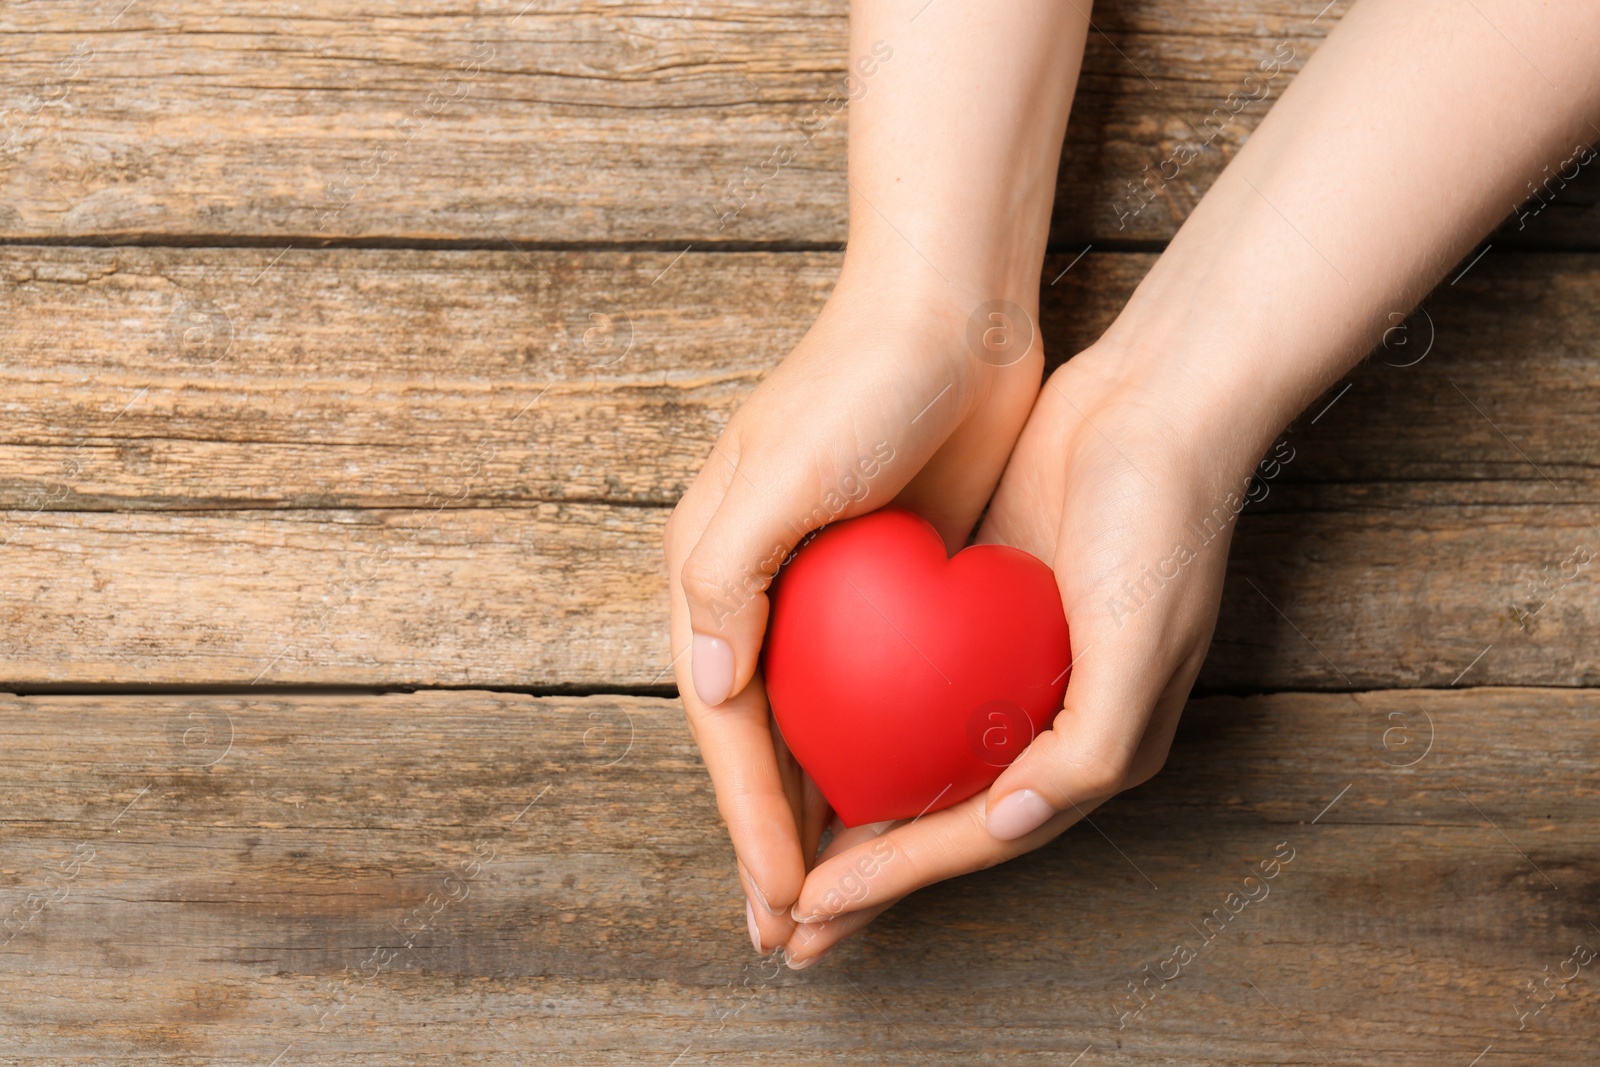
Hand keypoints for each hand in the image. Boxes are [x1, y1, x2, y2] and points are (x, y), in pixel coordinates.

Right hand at [663, 253, 1046, 955]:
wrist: (949, 310)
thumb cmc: (859, 382)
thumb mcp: (780, 473)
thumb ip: (728, 575)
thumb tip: (710, 686)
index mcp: (715, 572)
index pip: (727, 725)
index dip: (749, 818)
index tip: (779, 899)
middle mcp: (758, 592)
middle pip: (758, 744)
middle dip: (769, 840)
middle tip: (788, 934)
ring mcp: (823, 594)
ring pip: (815, 732)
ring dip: (818, 815)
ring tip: (834, 898)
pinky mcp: (887, 589)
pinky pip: (873, 697)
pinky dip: (875, 758)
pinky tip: (898, 806)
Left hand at [780, 341, 1278, 964]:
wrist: (1155, 404)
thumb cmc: (1161, 524)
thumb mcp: (1141, 641)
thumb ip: (1088, 746)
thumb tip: (1007, 822)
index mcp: (1092, 747)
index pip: (973, 836)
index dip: (893, 879)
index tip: (811, 906)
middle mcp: (1047, 721)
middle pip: (938, 818)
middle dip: (863, 875)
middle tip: (783, 922)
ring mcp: (1011, 670)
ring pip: (915, 761)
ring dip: (854, 810)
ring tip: (781, 848)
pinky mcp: (982, 615)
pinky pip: (911, 686)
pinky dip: (862, 723)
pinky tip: (804, 731)